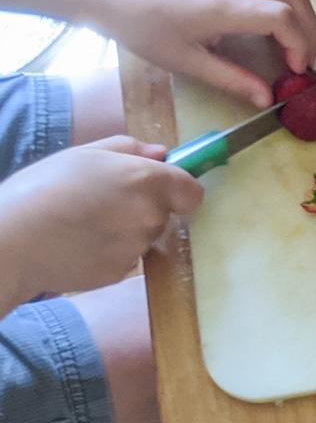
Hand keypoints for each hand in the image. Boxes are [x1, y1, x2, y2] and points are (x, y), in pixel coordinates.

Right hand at [0, 139, 203, 306]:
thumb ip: (129, 149)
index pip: (192, 192)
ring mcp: (137, 248)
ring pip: (143, 237)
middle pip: (164, 214)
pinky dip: (109, 253)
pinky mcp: (121, 273)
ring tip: (85, 224)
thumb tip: (162, 153)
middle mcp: (150, 216)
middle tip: (103, 202)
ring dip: (125, 231)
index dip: (179, 189)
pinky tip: (81, 245)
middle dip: (142, 208)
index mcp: (146, 180)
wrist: (15, 239)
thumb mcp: (85, 154)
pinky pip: (125, 259)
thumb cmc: (45, 187)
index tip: (161, 188)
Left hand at [93, 0, 315, 107]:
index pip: (282, 17)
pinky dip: (286, 8)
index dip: (299, 45)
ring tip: (295, 50)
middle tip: (306, 62)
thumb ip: (231, 79)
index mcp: (223, 6)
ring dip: (301, 17)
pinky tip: (274, 33)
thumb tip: (267, 99)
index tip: (295, 72)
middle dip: (311, 31)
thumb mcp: (186, 62)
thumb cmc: (144, 29)